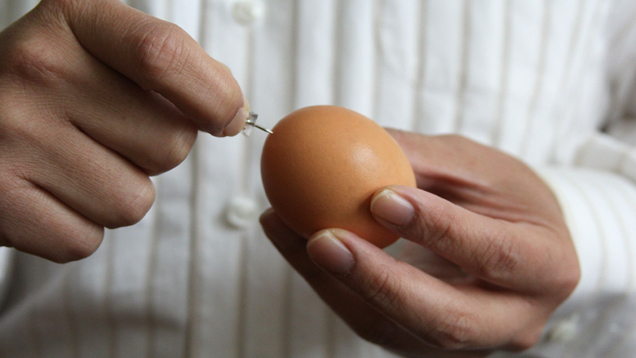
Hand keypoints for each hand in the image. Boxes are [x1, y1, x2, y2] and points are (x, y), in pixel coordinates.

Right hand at [0, 0, 246, 261]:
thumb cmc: (54, 84)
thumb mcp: (103, 44)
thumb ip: (172, 66)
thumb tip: (231, 113)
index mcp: (73, 19)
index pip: (166, 57)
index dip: (215, 97)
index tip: (227, 118)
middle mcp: (36, 70)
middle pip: (170, 144)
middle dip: (160, 151)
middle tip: (113, 133)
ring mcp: (10, 137)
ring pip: (133, 203)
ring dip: (120, 191)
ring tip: (76, 161)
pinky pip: (86, 239)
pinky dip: (80, 224)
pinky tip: (50, 189)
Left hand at [260, 130, 579, 356]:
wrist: (520, 246)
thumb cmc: (505, 197)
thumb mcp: (477, 164)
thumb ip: (421, 157)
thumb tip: (349, 140)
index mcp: (545, 265)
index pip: (494, 254)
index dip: (437, 229)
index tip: (379, 196)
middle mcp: (513, 320)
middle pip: (443, 318)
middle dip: (376, 281)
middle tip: (320, 238)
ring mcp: (468, 344)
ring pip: (394, 329)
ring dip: (334, 284)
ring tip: (286, 231)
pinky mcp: (426, 346)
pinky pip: (372, 323)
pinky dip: (330, 286)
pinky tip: (298, 245)